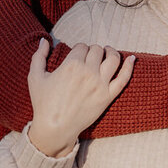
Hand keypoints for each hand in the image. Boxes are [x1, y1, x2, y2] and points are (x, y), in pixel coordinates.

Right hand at [26, 40, 134, 157]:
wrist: (55, 128)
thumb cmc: (43, 103)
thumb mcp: (35, 77)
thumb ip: (38, 56)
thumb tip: (44, 40)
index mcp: (71, 64)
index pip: (82, 46)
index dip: (80, 49)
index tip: (77, 55)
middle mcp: (88, 71)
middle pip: (97, 50)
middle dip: (94, 50)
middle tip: (91, 56)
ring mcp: (100, 84)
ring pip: (114, 59)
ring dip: (112, 52)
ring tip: (109, 53)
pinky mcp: (108, 96)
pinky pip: (124, 78)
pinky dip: (130, 66)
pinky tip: (132, 59)